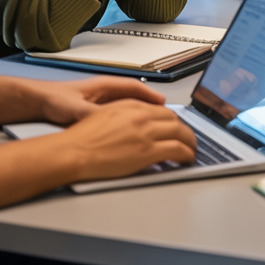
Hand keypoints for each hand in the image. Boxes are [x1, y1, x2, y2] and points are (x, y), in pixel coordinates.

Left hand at [38, 76, 166, 125]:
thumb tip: (108, 120)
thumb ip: (92, 114)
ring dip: (141, 113)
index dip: (151, 96)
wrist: (37, 102)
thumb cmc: (53, 99)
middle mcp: (106, 91)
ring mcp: (102, 100)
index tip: (163, 104)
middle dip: (151, 106)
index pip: (135, 87)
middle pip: (136, 96)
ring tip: (154, 124)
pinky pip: (120, 114)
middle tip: (165, 117)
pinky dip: (129, 120)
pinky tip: (131, 132)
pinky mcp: (97, 110)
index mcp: (105, 85)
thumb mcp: (75, 108)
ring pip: (128, 105)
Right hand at [58, 100, 196, 181]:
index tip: (176, 128)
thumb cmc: (82, 138)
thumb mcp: (106, 115)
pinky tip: (187, 159)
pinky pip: (177, 150)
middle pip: (175, 120)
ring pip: (181, 133)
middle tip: (187, 139)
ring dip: (190, 142)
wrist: (73, 151)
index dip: (173, 121)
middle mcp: (142, 116)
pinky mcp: (148, 151)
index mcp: (132, 105)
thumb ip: (126, 117)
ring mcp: (146, 133)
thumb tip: (138, 125)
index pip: (163, 110)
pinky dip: (186, 154)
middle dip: (184, 131)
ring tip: (191, 150)